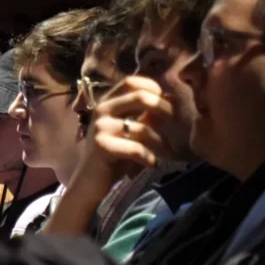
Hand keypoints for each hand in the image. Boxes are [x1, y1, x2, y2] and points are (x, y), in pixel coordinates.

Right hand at [74, 76, 174, 197]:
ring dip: (161, 142)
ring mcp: (100, 128)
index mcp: (106, 103)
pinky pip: (136, 148)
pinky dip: (150, 158)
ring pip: (143, 127)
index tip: (166, 102)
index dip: (153, 88)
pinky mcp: (102, 147)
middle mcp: (101, 111)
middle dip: (164, 108)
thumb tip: (170, 99)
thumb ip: (146, 115)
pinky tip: (153, 164)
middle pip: (140, 96)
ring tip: (168, 153)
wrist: (88, 182)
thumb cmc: (112, 156)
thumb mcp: (130, 131)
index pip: (131, 82)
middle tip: (176, 123)